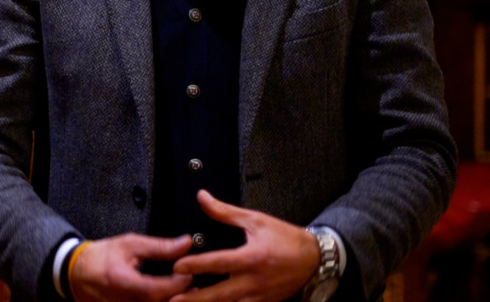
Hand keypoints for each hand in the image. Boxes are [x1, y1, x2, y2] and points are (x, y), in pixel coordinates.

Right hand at [70, 233, 193, 301]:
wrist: (78, 273)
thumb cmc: (101, 257)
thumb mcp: (130, 244)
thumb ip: (160, 246)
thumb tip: (185, 243)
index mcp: (123, 280)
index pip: (158, 289)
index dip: (178, 283)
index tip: (188, 273)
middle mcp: (125, 300)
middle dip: (181, 296)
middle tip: (191, 285)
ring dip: (173, 300)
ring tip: (184, 291)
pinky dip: (160, 301)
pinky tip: (168, 296)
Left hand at [167, 190, 318, 301]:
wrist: (315, 259)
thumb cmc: (286, 239)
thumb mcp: (256, 220)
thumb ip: (225, 212)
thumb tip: (203, 198)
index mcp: (252, 258)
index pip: (219, 263)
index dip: (196, 265)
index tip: (177, 266)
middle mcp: (255, 281)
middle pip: (220, 294)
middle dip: (196, 298)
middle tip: (173, 299)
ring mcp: (260, 296)